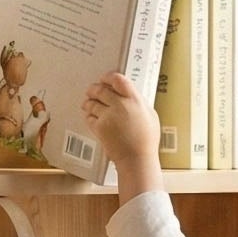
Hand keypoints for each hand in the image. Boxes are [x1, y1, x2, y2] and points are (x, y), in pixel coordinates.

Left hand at [82, 73, 162, 201]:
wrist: (137, 159)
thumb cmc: (146, 140)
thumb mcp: (150, 115)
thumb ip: (139, 103)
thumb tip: (131, 96)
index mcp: (134, 99)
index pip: (118, 79)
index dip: (108, 77)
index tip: (105, 79)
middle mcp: (120, 105)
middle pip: (101, 89)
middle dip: (94, 89)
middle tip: (92, 90)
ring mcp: (108, 116)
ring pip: (92, 103)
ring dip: (88, 102)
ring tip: (87, 103)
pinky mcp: (99, 127)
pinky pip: (89, 117)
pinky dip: (88, 115)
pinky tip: (89, 116)